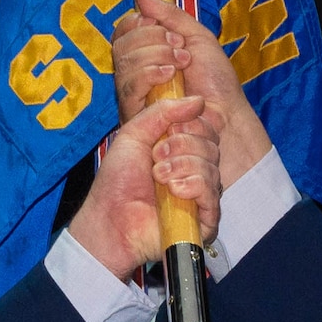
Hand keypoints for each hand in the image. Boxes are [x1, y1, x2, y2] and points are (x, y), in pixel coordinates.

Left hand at [67, 94, 220, 278]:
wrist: (109, 220)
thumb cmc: (117, 182)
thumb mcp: (134, 134)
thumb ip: (162, 112)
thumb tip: (198, 100)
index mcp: (181, 150)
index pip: (206, 127)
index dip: (190, 124)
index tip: (167, 132)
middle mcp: (194, 170)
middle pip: (211, 143)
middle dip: (182, 144)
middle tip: (156, 157)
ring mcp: (201, 194)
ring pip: (212, 165)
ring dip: (182, 166)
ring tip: (158, 177)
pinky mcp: (205, 218)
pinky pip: (212, 191)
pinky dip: (193, 185)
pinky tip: (173, 190)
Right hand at [113, 0, 273, 188]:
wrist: (227, 113)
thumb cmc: (216, 81)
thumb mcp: (197, 37)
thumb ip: (170, 15)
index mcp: (147, 54)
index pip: (123, 32)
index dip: (136, 23)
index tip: (161, 25)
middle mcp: (136, 74)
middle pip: (121, 44)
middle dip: (152, 38)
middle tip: (180, 48)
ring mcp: (134, 95)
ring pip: (124, 63)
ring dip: (156, 54)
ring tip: (182, 62)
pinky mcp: (135, 114)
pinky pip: (128, 86)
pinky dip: (149, 73)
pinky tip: (170, 75)